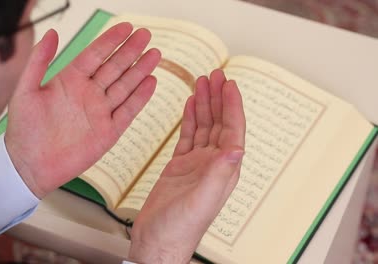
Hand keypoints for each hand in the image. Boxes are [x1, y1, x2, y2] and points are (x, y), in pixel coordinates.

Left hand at [5, 23, 160, 197]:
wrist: (30, 166)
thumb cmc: (23, 130)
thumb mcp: (25, 91)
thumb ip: (39, 61)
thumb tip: (52, 32)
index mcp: (69, 80)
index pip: (95, 54)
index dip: (111, 40)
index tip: (126, 27)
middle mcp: (87, 93)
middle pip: (114, 67)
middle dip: (131, 51)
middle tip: (146, 35)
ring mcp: (100, 112)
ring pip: (125, 86)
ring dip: (140, 70)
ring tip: (154, 54)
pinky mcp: (108, 132)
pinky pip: (128, 111)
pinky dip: (140, 97)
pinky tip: (151, 82)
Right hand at [128, 70, 245, 262]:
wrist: (158, 242)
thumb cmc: (180, 229)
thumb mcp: (202, 200)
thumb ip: (219, 173)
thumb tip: (238, 147)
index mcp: (223, 171)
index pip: (232, 131)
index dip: (232, 106)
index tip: (229, 84)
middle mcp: (213, 165)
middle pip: (219, 124)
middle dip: (218, 98)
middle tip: (216, 75)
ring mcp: (196, 165)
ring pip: (203, 127)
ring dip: (205, 104)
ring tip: (202, 83)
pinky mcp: (179, 166)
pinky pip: (187, 136)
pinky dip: (189, 119)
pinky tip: (190, 105)